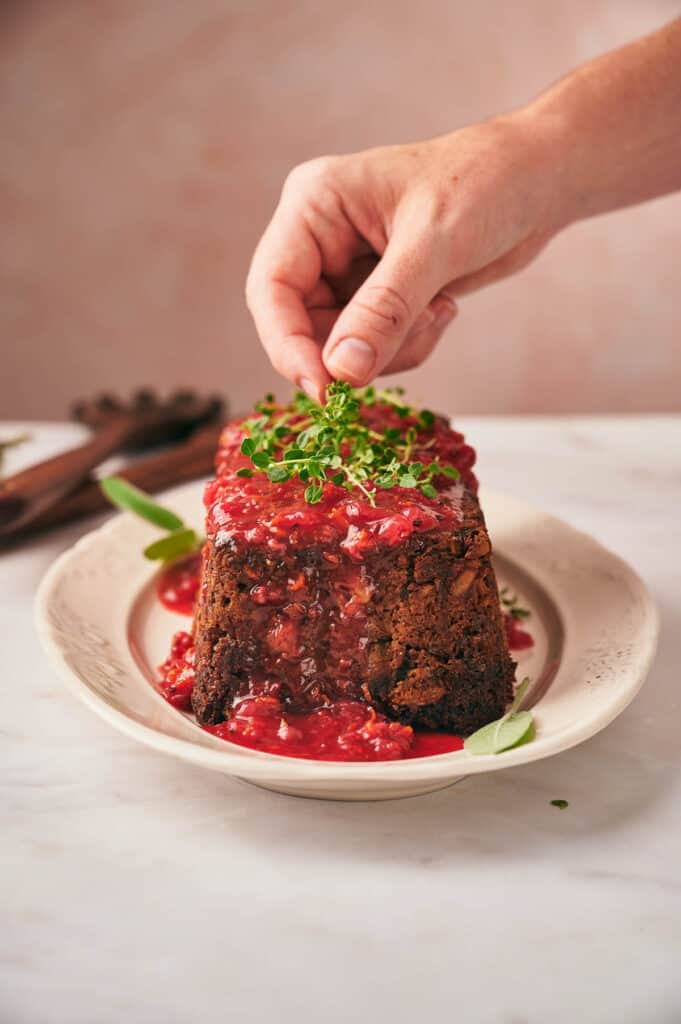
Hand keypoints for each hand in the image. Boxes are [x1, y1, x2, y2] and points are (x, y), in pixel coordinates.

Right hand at [245, 114, 562, 398]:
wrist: (538, 182)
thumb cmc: (487, 185)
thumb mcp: (434, 246)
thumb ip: (385, 310)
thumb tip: (342, 372)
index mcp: (314, 205)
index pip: (272, 288)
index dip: (289, 346)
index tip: (325, 390)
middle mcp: (320, 239)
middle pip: (302, 327)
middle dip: (357, 349)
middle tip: (414, 336)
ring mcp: (346, 270)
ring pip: (340, 347)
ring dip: (391, 349)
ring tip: (438, 310)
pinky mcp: (374, 295)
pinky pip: (372, 348)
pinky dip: (406, 346)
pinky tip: (442, 308)